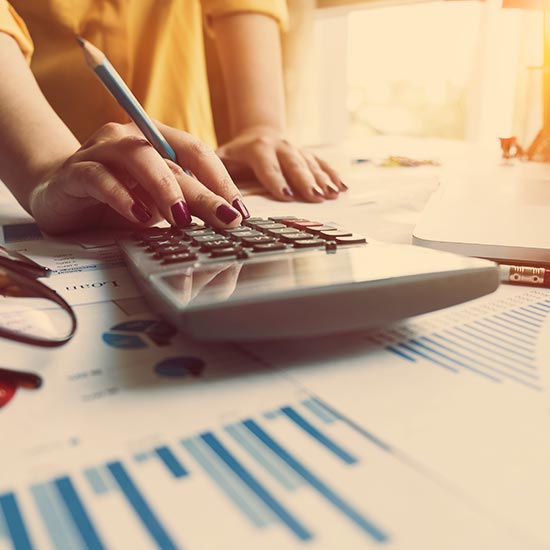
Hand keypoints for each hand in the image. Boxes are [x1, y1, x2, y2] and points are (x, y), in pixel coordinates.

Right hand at [28, 122, 249, 233]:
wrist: (59, 196)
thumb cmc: (115, 199)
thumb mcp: (156, 204)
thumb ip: (184, 206)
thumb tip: (224, 222)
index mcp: (155, 140)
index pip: (196, 152)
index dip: (221, 180)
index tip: (239, 211)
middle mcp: (129, 138)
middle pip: (173, 161)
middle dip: (204, 192)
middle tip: (226, 219)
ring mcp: (100, 151)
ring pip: (139, 159)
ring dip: (165, 188)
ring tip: (182, 218)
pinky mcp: (75, 172)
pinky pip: (100, 178)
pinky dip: (122, 197)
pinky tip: (139, 217)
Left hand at [216, 127, 347, 201]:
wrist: (256, 135)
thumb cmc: (235, 156)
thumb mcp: (219, 162)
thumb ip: (218, 178)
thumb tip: (216, 201)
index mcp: (256, 147)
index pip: (267, 165)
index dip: (277, 180)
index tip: (286, 196)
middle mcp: (279, 145)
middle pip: (294, 164)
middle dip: (305, 181)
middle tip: (315, 197)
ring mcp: (296, 148)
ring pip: (310, 164)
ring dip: (323, 180)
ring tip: (333, 194)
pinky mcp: (307, 154)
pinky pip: (322, 164)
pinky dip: (333, 175)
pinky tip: (343, 188)